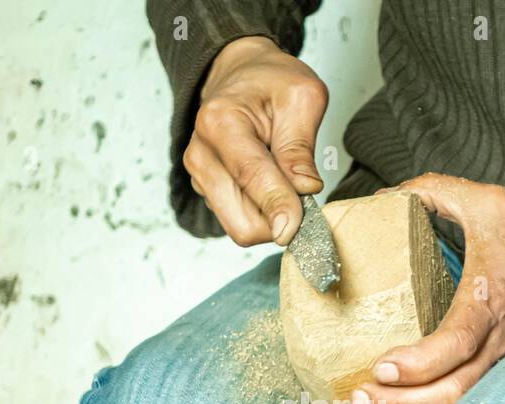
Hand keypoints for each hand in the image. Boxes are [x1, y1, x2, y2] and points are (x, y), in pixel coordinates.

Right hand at [186, 36, 327, 245]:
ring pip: (241, 228)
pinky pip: (240, 220)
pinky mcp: (207, 191)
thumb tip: (304, 190)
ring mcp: (200, 176)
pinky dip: (262, 212)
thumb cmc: (271, 81)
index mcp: (220, 122)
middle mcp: (201, 154)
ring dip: (271, 217)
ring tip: (286, 182)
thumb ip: (300, 147)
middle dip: (277, 219)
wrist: (241, 74)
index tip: (301, 225)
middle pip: (241, 222)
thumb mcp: (302, 97)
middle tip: (304, 197)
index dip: (279, 207)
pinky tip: (270, 183)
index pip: (250, 179)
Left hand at [352, 174, 504, 403]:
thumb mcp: (490, 205)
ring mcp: (501, 372)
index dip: (420, 362)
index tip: (383, 365)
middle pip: (449, 393)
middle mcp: (498, 346)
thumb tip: (385, 196)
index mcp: (491, 302)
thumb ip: (436, 191)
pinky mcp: (500, 386)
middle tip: (360, 399)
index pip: (456, 341)